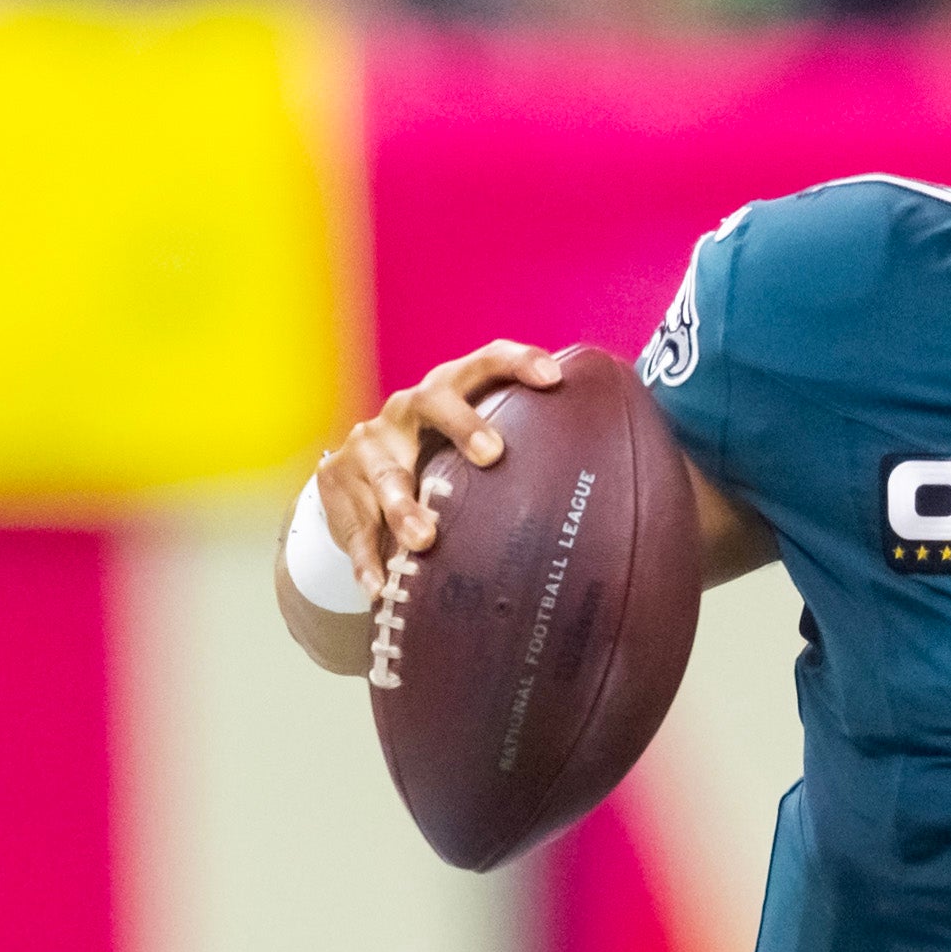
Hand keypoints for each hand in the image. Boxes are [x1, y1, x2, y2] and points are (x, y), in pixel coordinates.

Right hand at [316, 340, 578, 595]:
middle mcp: (405, 411)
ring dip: (404, 506)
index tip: (553, 380)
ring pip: (386, 473)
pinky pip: (354, 528)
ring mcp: (368, 448)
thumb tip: (611, 482)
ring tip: (425, 539)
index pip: (482, 364)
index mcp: (444, 392)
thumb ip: (519, 453)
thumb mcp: (465, 447)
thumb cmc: (434, 460)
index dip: (516, 363)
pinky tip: (381, 588)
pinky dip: (368, 559)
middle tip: (493, 455)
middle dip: (462, 424)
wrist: (352, 479)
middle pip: (432, 401)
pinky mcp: (339, 489)